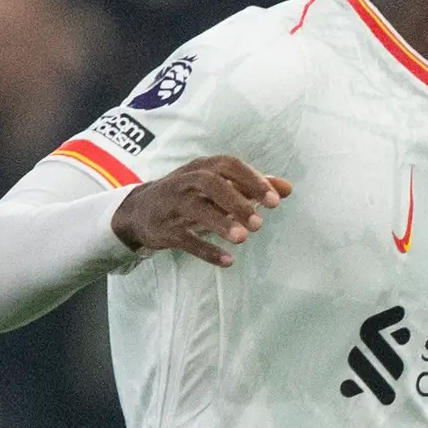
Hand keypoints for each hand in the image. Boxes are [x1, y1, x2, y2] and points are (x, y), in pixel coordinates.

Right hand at [112, 156, 290, 265]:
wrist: (140, 210)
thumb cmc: (191, 194)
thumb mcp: (218, 185)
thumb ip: (252, 186)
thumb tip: (288, 188)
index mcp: (203, 168)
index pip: (229, 165)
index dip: (252, 180)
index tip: (275, 201)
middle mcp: (186, 181)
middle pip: (211, 184)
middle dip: (236, 202)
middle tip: (259, 224)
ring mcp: (172, 205)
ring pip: (195, 209)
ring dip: (220, 223)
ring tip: (242, 239)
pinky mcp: (164, 229)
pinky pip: (184, 238)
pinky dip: (205, 250)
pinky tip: (228, 261)